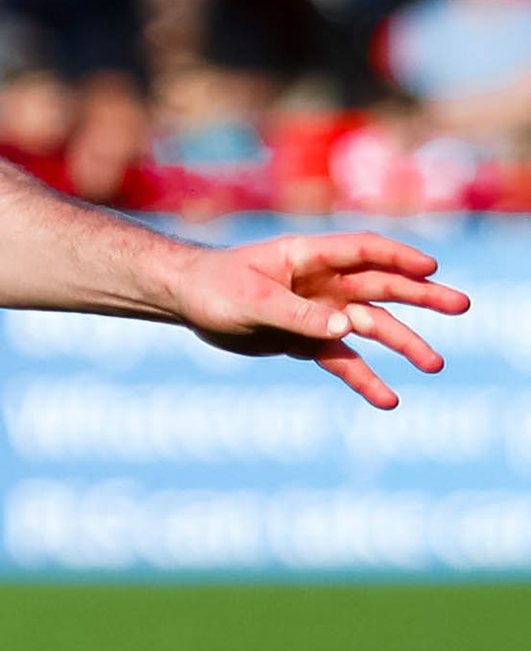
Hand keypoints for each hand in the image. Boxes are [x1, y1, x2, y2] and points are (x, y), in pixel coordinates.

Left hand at [171, 231, 467, 409]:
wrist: (188, 302)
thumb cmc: (215, 286)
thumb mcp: (252, 299)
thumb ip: (297, 313)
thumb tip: (346, 327)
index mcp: (310, 258)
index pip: (365, 251)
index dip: (398, 258)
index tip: (430, 269)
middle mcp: (324, 283)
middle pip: (383, 287)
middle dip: (422, 297)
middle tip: (462, 306)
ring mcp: (320, 312)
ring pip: (372, 327)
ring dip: (404, 343)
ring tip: (435, 365)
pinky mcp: (309, 342)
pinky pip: (345, 362)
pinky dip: (365, 379)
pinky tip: (388, 399)